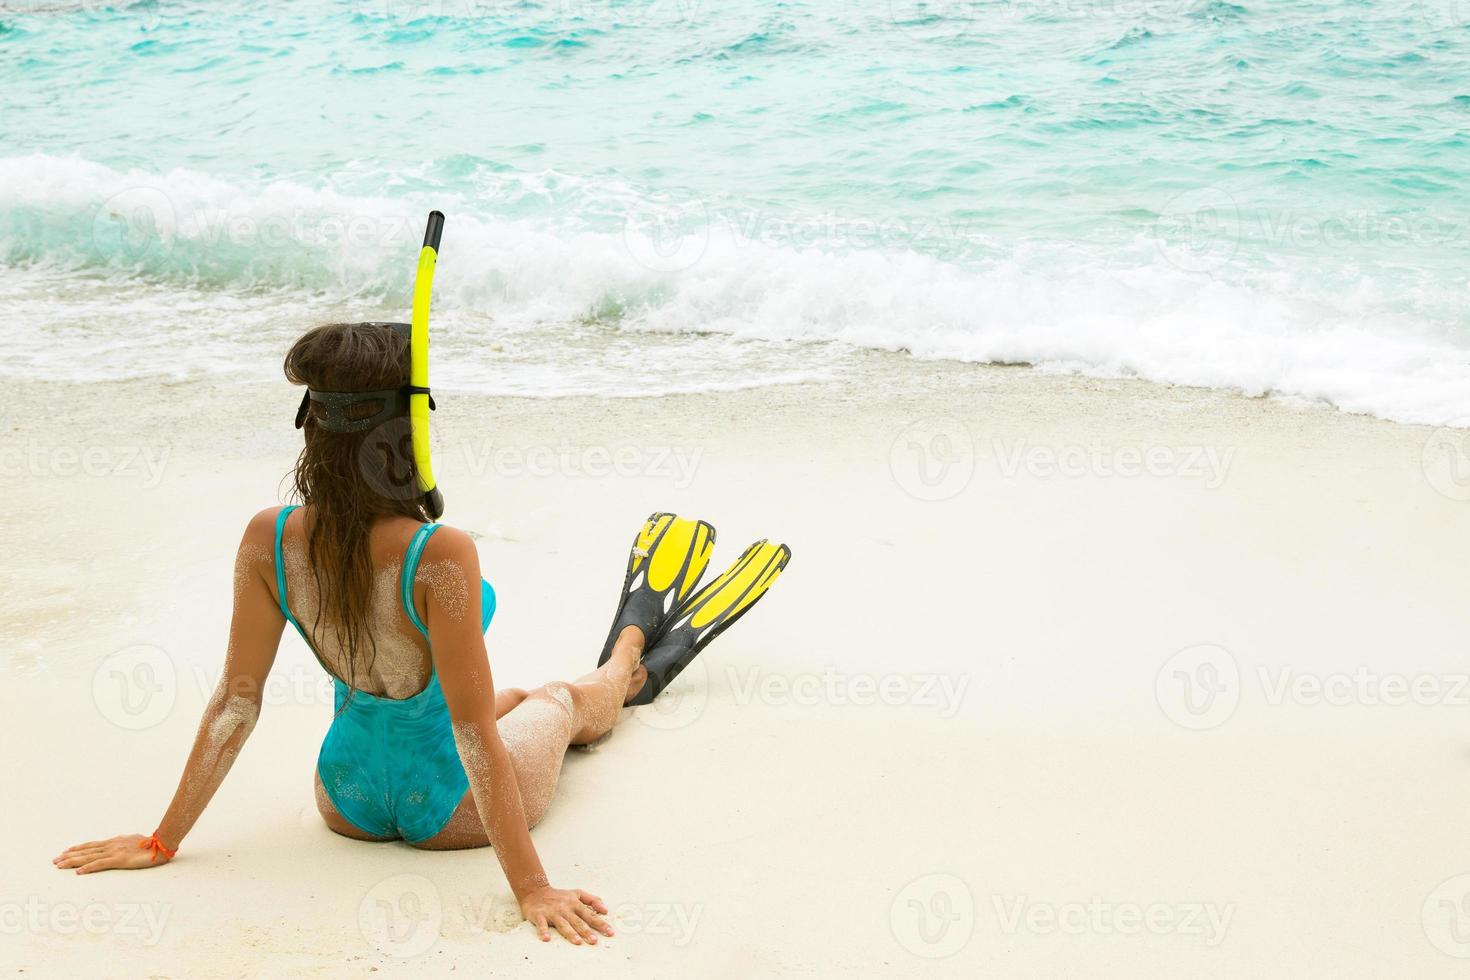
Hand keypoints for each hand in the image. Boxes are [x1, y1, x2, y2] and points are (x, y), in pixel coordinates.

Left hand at [53, 834, 171, 873]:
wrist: (164, 844)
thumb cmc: (153, 845)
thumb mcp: (136, 843)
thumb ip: (127, 845)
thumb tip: (124, 847)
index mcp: (116, 841)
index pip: (92, 845)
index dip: (79, 848)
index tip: (67, 851)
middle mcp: (112, 845)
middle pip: (86, 850)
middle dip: (69, 855)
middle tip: (55, 860)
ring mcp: (115, 851)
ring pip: (89, 856)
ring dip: (72, 861)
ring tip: (59, 865)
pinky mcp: (119, 859)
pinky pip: (100, 864)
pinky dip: (88, 867)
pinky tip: (78, 872)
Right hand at [518, 885, 612, 944]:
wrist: (536, 892)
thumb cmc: (559, 896)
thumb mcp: (577, 893)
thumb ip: (592, 900)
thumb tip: (605, 909)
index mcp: (574, 903)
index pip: (590, 914)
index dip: (600, 923)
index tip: (609, 932)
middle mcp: (565, 908)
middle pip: (577, 921)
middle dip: (586, 931)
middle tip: (594, 941)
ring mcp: (552, 912)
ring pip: (562, 924)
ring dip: (570, 932)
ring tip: (578, 941)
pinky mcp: (539, 915)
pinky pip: (541, 924)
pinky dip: (543, 931)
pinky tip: (546, 938)